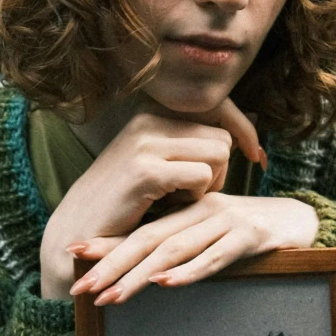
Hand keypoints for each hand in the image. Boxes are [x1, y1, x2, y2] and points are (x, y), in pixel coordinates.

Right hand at [39, 98, 263, 299]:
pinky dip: (196, 197)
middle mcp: (148, 119)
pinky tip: (172, 206)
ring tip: (181, 199)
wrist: (77, 230)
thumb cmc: (123, 203)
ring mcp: (146, 142)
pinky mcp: (146, 170)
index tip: (258, 156)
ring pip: (218, 153)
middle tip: (197, 193)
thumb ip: (188, 144)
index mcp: (151, 113)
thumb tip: (244, 134)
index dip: (243, 129)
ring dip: (210, 184)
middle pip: (222, 136)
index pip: (217, 105)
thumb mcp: (155, 162)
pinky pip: (202, 177)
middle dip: (221, 169)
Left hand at [70, 190, 317, 305]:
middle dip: (111, 265)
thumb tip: (145, 276)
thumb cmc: (253, 234)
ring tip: (111, 295)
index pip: (141, 229)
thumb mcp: (212, 238)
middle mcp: (202, 213)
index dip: (107, 243)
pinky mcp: (251, 236)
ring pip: (175, 250)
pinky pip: (216, 256)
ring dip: (139, 275)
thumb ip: (183, 249)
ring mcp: (226, 222)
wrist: (303, 220)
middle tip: (81, 288)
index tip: (73, 255)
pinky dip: (190, 271)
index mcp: (188, 212)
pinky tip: (166, 284)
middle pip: (148, 240)